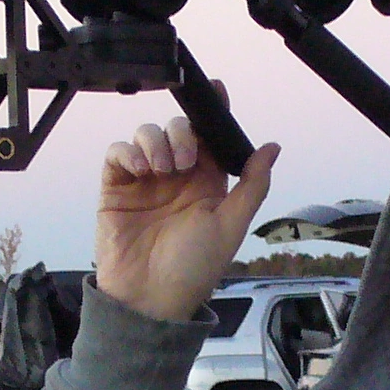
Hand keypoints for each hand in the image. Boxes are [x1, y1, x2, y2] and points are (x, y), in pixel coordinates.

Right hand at [96, 100, 278, 321]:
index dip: (214, 112)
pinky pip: (119, 152)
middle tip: (185, 161)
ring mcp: (145, 180)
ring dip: (156, 142)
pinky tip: (141, 169)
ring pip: (147, 134)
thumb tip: (272, 147)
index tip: (218, 90)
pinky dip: (128, 151)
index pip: (210, 137)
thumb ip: (252, 184)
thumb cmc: (193, 268)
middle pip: (178, 128)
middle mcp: (176, 176)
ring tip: (161, 170)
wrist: (149, 298)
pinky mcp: (116, 187)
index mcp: (206, 182)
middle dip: (183, 134)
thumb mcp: (231, 225)